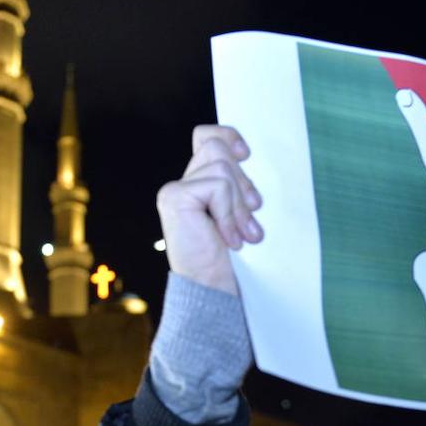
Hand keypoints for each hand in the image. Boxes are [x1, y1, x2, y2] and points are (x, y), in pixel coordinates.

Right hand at [156, 125, 263, 294]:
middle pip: (219, 149)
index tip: (247, 155)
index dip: (229, 136)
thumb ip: (238, 188)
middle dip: (242, 183)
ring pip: (221, 167)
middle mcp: (181, 184)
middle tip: (251, 218)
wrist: (212, 289)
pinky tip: (230, 239)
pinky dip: (229, 213)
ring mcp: (174, 190)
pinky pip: (217, 186)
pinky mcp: (175, 197)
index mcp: (196, 185)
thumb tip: (250, 161)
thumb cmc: (230, 259)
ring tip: (243, 234)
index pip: (208, 138)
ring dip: (238, 203)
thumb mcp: (240, 214)